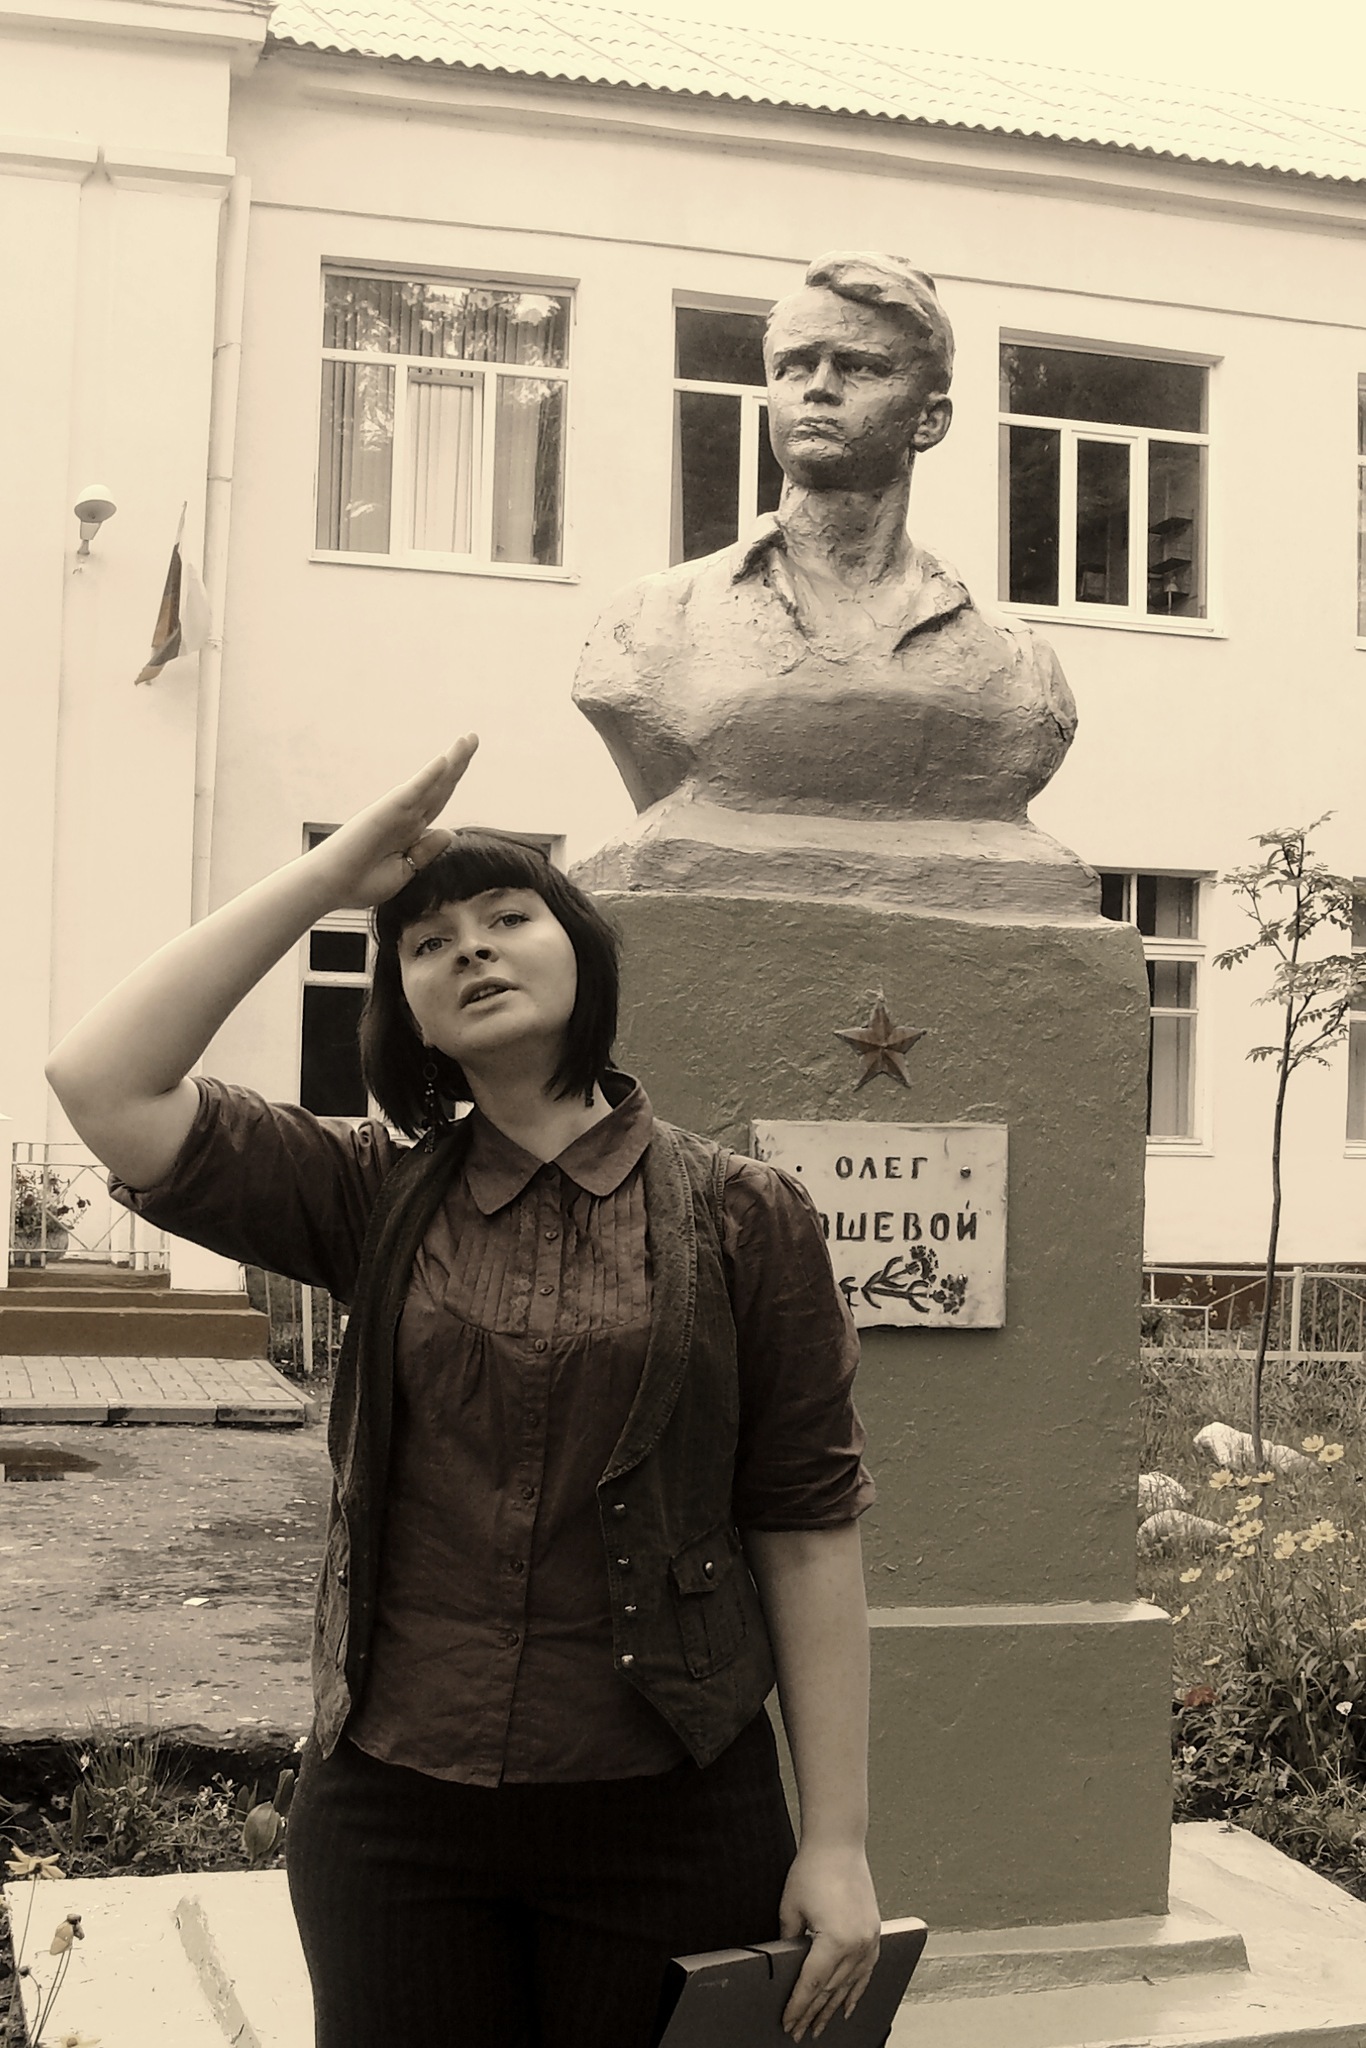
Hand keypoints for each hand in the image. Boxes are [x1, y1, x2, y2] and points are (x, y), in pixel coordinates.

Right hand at [310, 737, 477, 907]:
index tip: (466, 763)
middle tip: (473, 737)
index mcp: (410, 830)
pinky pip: (411, 792)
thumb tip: (449, 832)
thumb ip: (426, 852)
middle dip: (458, 762)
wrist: (330, 887)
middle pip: (439, 785)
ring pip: (431, 783)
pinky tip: (445, 761)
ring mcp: (396, 812)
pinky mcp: (384, 813)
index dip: (453, 781)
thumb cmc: (360, 882)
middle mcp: (405, 816)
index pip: (438, 800)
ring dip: (451, 761)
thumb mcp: (404, 870)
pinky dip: (428, 777)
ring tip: (468, 740)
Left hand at [779, 1844, 880, 2040]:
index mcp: (835, 1941)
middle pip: (831, 1990)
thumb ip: (789, 1941)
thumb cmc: (813, 1870)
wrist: (838, 1844)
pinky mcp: (873, 1933)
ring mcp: (869, 1940)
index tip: (789, 2023)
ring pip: (849, 1985)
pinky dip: (856, 1991)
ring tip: (820, 2027)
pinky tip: (848, 2006)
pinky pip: (866, 1972)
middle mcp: (857, 1945)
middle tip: (799, 2032)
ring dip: (833, 2008)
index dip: (798, 2007)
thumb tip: (785, 1965)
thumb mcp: (790, 1909)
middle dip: (813, 2013)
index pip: (812, 1985)